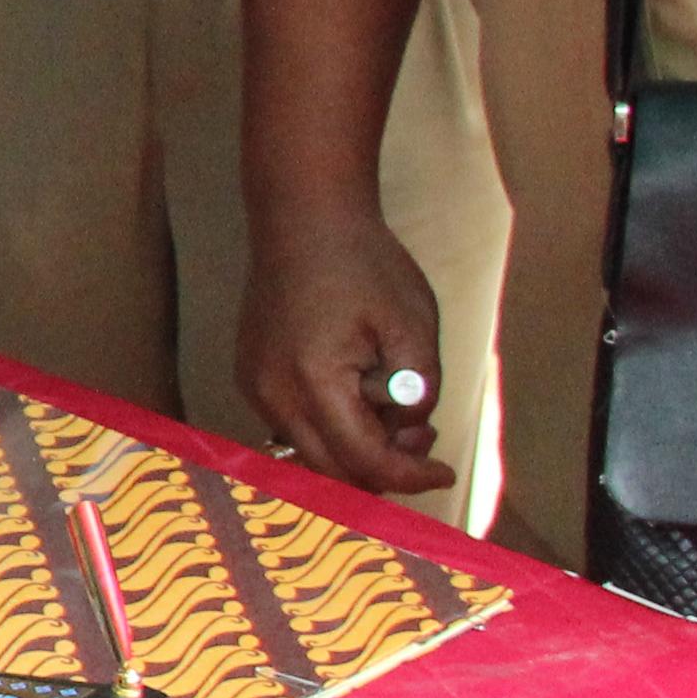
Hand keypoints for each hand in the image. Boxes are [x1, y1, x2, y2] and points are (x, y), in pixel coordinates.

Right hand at [238, 197, 454, 496]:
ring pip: (309, 455)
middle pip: (330, 473)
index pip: (364, 460)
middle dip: (384, 471)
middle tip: (422, 440)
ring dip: (356, 454)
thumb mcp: (414, 325)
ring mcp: (255, 388)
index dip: (411, 476)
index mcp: (315, 380)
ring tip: (392, 414)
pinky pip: (293, 427)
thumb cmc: (363, 264)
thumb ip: (420, 390)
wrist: (304, 221)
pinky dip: (331, 432)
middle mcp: (273, 394)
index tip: (445, 473)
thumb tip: (412, 433)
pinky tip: (358, 399)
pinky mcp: (251, 378)